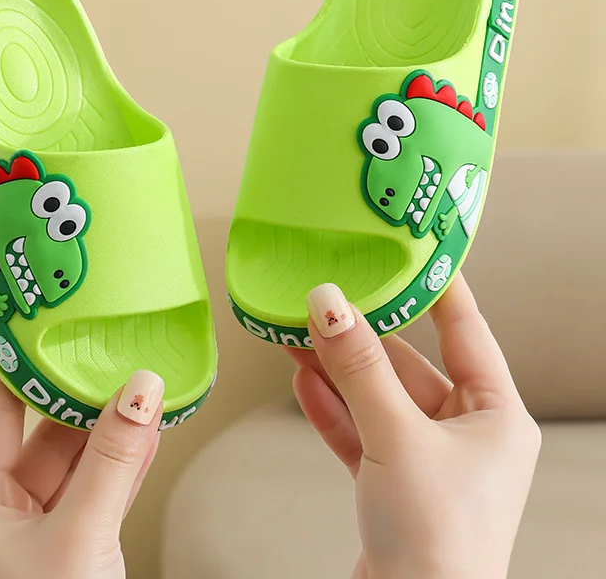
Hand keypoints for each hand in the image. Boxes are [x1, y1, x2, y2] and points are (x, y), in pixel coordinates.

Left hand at [0, 369, 164, 578]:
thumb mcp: (79, 534)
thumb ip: (112, 461)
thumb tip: (141, 389)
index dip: (19, 370)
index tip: (42, 328)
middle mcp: (3, 515)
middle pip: (45, 439)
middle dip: (84, 401)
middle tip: (116, 359)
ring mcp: (39, 535)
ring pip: (79, 467)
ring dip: (113, 433)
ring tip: (144, 391)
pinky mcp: (73, 551)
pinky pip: (99, 495)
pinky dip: (124, 468)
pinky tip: (149, 436)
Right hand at [288, 277, 539, 578]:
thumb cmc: (436, 541)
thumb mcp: (396, 435)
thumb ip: (359, 366)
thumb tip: (329, 301)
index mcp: (495, 416)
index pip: (466, 330)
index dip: (436, 288)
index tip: (406, 251)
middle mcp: (466, 434)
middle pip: (408, 365)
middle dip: (361, 336)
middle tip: (322, 300)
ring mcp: (427, 459)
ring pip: (377, 397)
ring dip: (337, 370)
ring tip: (296, 335)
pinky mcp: (394, 484)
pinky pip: (360, 431)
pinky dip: (332, 409)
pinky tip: (302, 382)